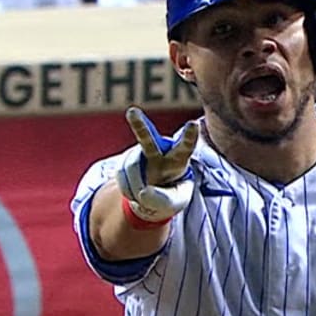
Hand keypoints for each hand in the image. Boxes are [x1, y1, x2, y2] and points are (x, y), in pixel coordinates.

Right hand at [116, 106, 199, 223]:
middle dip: (140, 126)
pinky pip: (121, 175)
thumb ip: (161, 201)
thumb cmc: (170, 197)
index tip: (193, 124)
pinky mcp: (126, 159)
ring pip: (131, 167)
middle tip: (132, 112)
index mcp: (179, 161)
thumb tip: (142, 194)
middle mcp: (159, 151)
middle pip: (148, 139)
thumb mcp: (173, 203)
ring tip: (144, 196)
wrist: (154, 194)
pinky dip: (127, 189)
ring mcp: (140, 153)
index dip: (189, 136)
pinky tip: (136, 190)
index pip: (186, 148)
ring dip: (135, 187)